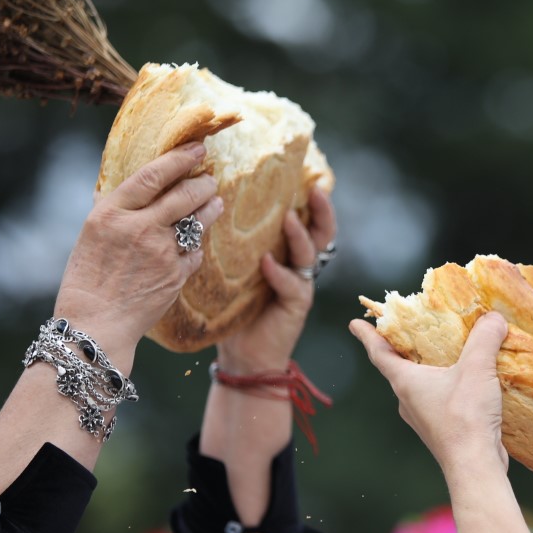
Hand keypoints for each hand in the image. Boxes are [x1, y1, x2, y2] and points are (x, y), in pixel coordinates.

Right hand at [53, 141, 222, 357]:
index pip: (152, 175)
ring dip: (211, 207)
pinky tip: (196, 240)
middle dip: (203, 182)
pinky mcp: (177, 275)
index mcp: (111, 213)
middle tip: (210, 178)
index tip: (196, 149)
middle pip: (184, 194)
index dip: (179, 158)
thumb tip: (137, 185)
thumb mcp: (92, 235)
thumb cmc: (88, 279)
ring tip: (215, 200)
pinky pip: (196, 251)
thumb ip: (116, 209)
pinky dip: (197, 245)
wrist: (96, 324)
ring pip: (198, 221)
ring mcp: (161, 252)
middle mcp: (138, 228)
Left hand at [215, 188, 336, 372]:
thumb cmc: (235, 309)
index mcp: (288, 254)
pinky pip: (291, 285)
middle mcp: (300, 267)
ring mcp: (301, 286)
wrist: (244, 355)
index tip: (308, 177)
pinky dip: (279, 273)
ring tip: (287, 219)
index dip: (313, 202)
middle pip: (322, 233)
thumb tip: (211, 204)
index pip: (307, 222)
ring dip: (298, 236)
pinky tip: (266, 264)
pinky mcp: (296, 306)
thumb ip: (236, 245)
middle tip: (316, 190)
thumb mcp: (236, 270)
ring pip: (309, 255)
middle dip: (322, 211)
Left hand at [349, 311, 509, 473]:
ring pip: (420, 384)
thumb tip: (493, 317)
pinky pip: (438, 398)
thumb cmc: (465, 417)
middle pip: (400, 367)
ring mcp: (423, 417)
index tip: (354, 323)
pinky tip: (469, 381)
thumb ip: (484, 338)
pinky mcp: (440, 429)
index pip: (379, 352)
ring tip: (447, 351)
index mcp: (405, 382)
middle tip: (412, 328)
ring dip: (429, 367)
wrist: (474, 465)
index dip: (367, 335)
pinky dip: (447, 385)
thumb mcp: (477, 368)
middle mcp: (408, 400)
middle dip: (404, 347)